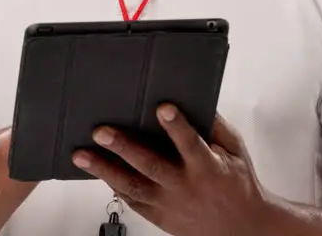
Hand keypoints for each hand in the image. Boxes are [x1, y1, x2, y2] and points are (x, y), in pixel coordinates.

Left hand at [72, 106, 274, 235]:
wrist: (240, 230)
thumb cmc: (238, 186)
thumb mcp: (236, 152)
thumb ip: (216, 127)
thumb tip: (198, 100)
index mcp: (208, 168)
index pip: (191, 144)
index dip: (177, 126)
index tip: (163, 108)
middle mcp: (184, 187)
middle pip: (150, 165)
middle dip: (124, 147)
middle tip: (102, 131)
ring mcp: (168, 204)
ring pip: (132, 186)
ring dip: (104, 169)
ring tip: (82, 155)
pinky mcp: (158, 216)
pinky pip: (131, 200)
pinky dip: (112, 184)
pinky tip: (97, 171)